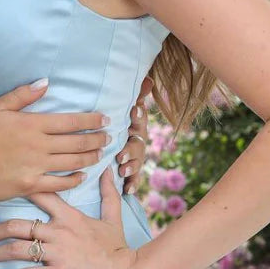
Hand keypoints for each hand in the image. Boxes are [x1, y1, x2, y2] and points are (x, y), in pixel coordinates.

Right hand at [0, 81, 109, 202]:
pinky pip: (59, 183)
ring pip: (72, 162)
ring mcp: (37, 167)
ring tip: (101, 154)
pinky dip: (74, 179)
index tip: (105, 119)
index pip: (70, 121)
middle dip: (97, 139)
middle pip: (77, 142)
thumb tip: (46, 83)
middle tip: (109, 137)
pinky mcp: (32, 185)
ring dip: (90, 157)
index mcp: (33, 124)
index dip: (91, 120)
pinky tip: (83, 175)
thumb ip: (23, 95)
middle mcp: (40, 146)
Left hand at [0, 168, 143, 268]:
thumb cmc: (119, 247)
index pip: (39, 194)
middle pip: (16, 225)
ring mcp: (57, 252)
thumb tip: (106, 169)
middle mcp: (58, 231)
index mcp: (69, 216)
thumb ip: (107, 193)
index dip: (17, 190)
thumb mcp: (113, 217)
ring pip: (16, 249)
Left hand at [115, 75, 152, 193]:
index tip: (134, 110)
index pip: (140, 119)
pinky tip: (128, 190)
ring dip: (131, 166)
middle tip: (121, 154)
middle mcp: (139, 140)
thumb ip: (137, 96)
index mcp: (137, 124)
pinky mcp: (132, 170)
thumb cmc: (124, 120)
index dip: (139, 114)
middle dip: (131, 148)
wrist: (120, 141)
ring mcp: (137, 156)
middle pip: (138, 143)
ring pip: (137, 161)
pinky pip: (135, 178)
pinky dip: (133, 184)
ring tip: (122, 170)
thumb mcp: (128, 109)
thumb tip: (149, 78)